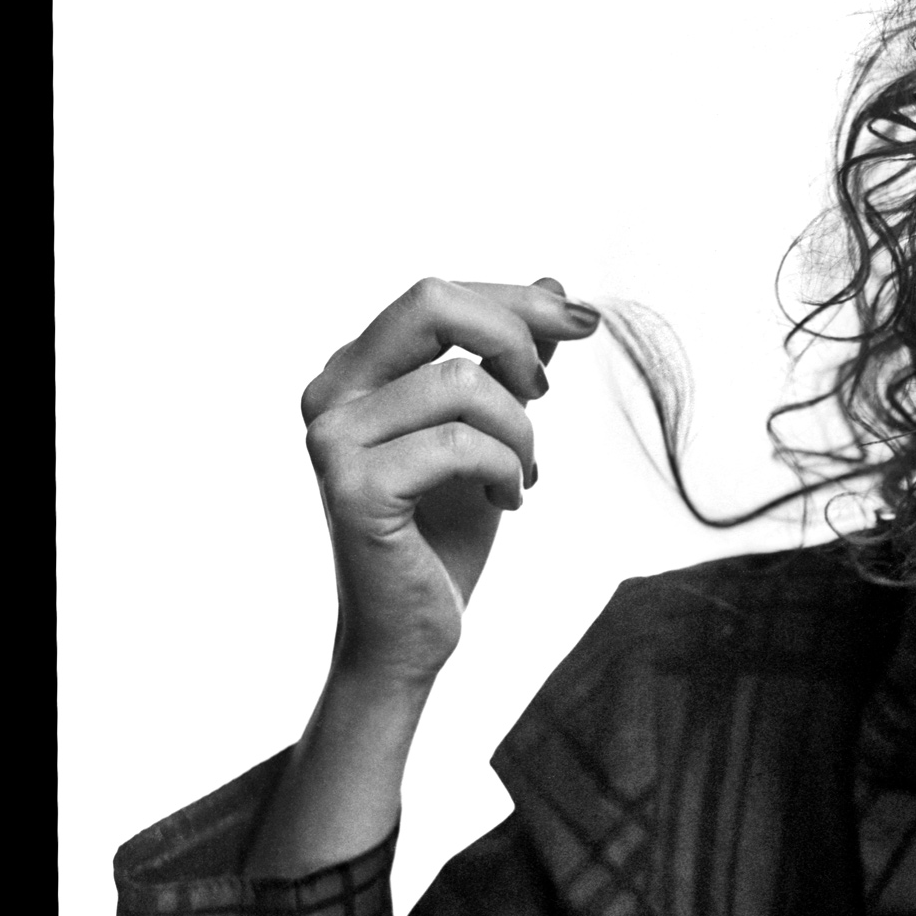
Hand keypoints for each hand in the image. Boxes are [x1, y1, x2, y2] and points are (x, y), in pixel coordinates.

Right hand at [300, 276, 600, 689]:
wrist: (410, 633)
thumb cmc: (445, 536)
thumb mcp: (491, 433)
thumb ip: (507, 362)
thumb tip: (552, 282)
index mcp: (355, 371)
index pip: (436, 296)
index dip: (518, 300)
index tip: (584, 321)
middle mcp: (331, 393)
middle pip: (430, 301)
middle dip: (513, 336)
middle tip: (544, 397)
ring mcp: (333, 438)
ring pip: (461, 382)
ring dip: (519, 432)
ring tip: (521, 476)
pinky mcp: (353, 487)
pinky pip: (460, 445)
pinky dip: (505, 471)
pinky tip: (507, 503)